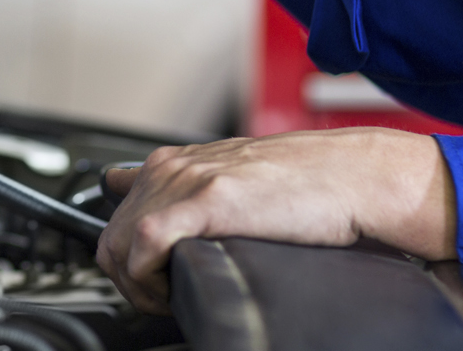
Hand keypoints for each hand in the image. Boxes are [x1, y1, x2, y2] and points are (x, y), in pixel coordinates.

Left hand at [95, 127, 455, 313]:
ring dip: (137, 286)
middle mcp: (170, 168)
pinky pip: (144, 247)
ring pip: (118, 246)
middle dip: (127, 279)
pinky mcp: (206, 201)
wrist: (352, 176)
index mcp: (174, 163)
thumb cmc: (309, 185)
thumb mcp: (236, 182)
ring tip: (169, 300)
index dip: (124, 251)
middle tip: (161, 299)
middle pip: (110, 235)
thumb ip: (199, 196)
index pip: (114, 207)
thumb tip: (172, 226)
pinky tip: (174, 290)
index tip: (144, 276)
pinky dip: (150, 280)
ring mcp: (185, 181)